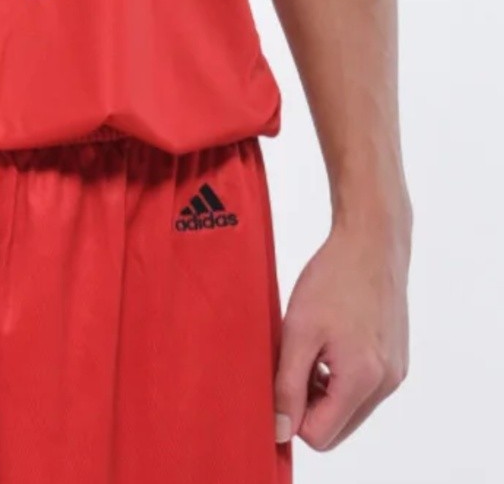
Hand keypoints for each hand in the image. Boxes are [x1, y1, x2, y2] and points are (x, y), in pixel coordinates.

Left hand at [273, 212, 410, 449]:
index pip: (321, 436)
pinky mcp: (396, 358)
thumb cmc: (334, 278)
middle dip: (310, 403)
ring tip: (313, 344)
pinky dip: (342, 374)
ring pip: (350, 407)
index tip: (280, 380)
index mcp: (363, 380)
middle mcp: (386, 383)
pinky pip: (364, 387)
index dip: (292, 414)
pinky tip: (331, 338)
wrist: (371, 241)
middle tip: (295, 359)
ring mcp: (395, 371)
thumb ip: (288, 385)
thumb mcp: (298, 331)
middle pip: (337, 426)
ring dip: (325, 388)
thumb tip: (280, 431)